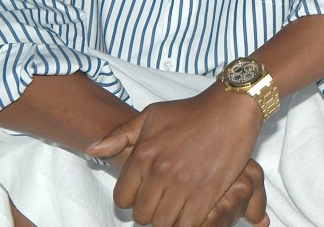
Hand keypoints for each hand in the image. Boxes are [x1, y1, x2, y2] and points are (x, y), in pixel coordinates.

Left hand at [87, 84, 263, 226]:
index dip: (134, 199)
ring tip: (180, 206)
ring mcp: (182, 184)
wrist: (230, 109)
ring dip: (171, 219)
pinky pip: (188, 224)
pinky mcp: (206, 193)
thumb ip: (120, 135)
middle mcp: (159, 172)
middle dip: (153, 211)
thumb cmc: (191, 111)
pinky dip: (189, 223)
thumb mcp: (151, 115)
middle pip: (143, 215)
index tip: (147, 193)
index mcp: (143, 155)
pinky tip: (195, 210)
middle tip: (166, 200)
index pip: (123, 199)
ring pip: (164, 223)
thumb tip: (92, 150)